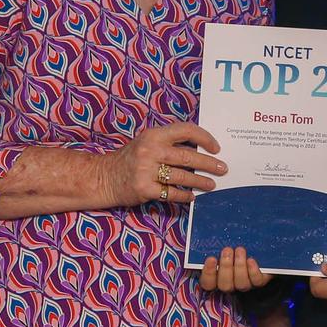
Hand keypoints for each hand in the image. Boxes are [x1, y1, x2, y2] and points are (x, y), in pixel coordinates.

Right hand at [95, 122, 226, 206]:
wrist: (105, 176)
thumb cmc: (132, 158)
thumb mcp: (148, 141)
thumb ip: (170, 142)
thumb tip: (202, 149)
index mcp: (154, 134)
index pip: (186, 130)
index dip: (205, 137)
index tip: (216, 147)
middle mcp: (150, 150)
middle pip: (188, 156)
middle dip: (208, 163)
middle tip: (222, 168)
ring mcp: (146, 170)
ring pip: (182, 177)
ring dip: (200, 181)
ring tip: (211, 184)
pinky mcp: (144, 189)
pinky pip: (171, 193)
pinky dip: (184, 196)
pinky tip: (192, 197)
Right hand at [199, 246, 272, 291]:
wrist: (258, 245)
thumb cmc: (234, 242)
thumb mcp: (223, 240)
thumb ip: (214, 241)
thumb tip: (203, 232)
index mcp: (216, 276)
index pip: (208, 283)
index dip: (208, 273)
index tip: (211, 258)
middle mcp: (230, 283)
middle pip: (224, 285)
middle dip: (226, 267)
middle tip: (227, 250)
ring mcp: (245, 283)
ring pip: (241, 284)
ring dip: (239, 266)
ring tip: (240, 250)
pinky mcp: (259, 280)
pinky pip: (256, 281)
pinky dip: (253, 271)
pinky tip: (251, 259)